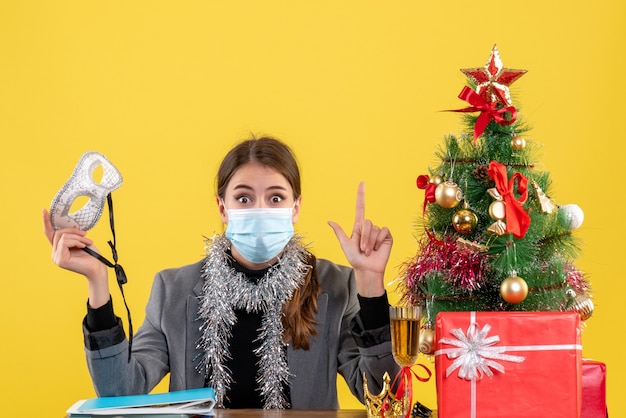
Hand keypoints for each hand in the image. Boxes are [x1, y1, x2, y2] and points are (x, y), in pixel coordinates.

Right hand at [42, 208, 109, 306]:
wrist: (98, 267)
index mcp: (59, 248)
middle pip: (59, 232)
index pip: (50, 233)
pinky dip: (76, 242)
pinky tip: (83, 246)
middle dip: (74, 231)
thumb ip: (72, 235)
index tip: (45, 210)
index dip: (47, 222)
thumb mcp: (80, 241)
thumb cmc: (91, 255)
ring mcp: (56, 257)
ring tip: (87, 243)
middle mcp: (55, 253)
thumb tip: (69, 226)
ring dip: (78, 237)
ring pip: (63, 237)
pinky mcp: (60, 260)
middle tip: (86, 235)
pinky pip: (65, 242)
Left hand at [328, 182, 392, 296]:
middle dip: (363, 237)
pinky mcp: (387, 237)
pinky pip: (383, 232)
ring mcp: (379, 232)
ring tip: (369, 251)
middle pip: (366, 222)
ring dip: (370, 242)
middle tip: (362, 249)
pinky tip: (377, 249)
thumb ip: (339, 232)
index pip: (360, 208)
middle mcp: (369, 228)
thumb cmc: (355, 259)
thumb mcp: (345, 244)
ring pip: (374, 228)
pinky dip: (378, 241)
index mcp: (359, 227)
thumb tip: (329, 220)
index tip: (362, 183)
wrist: (366, 269)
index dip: (361, 195)